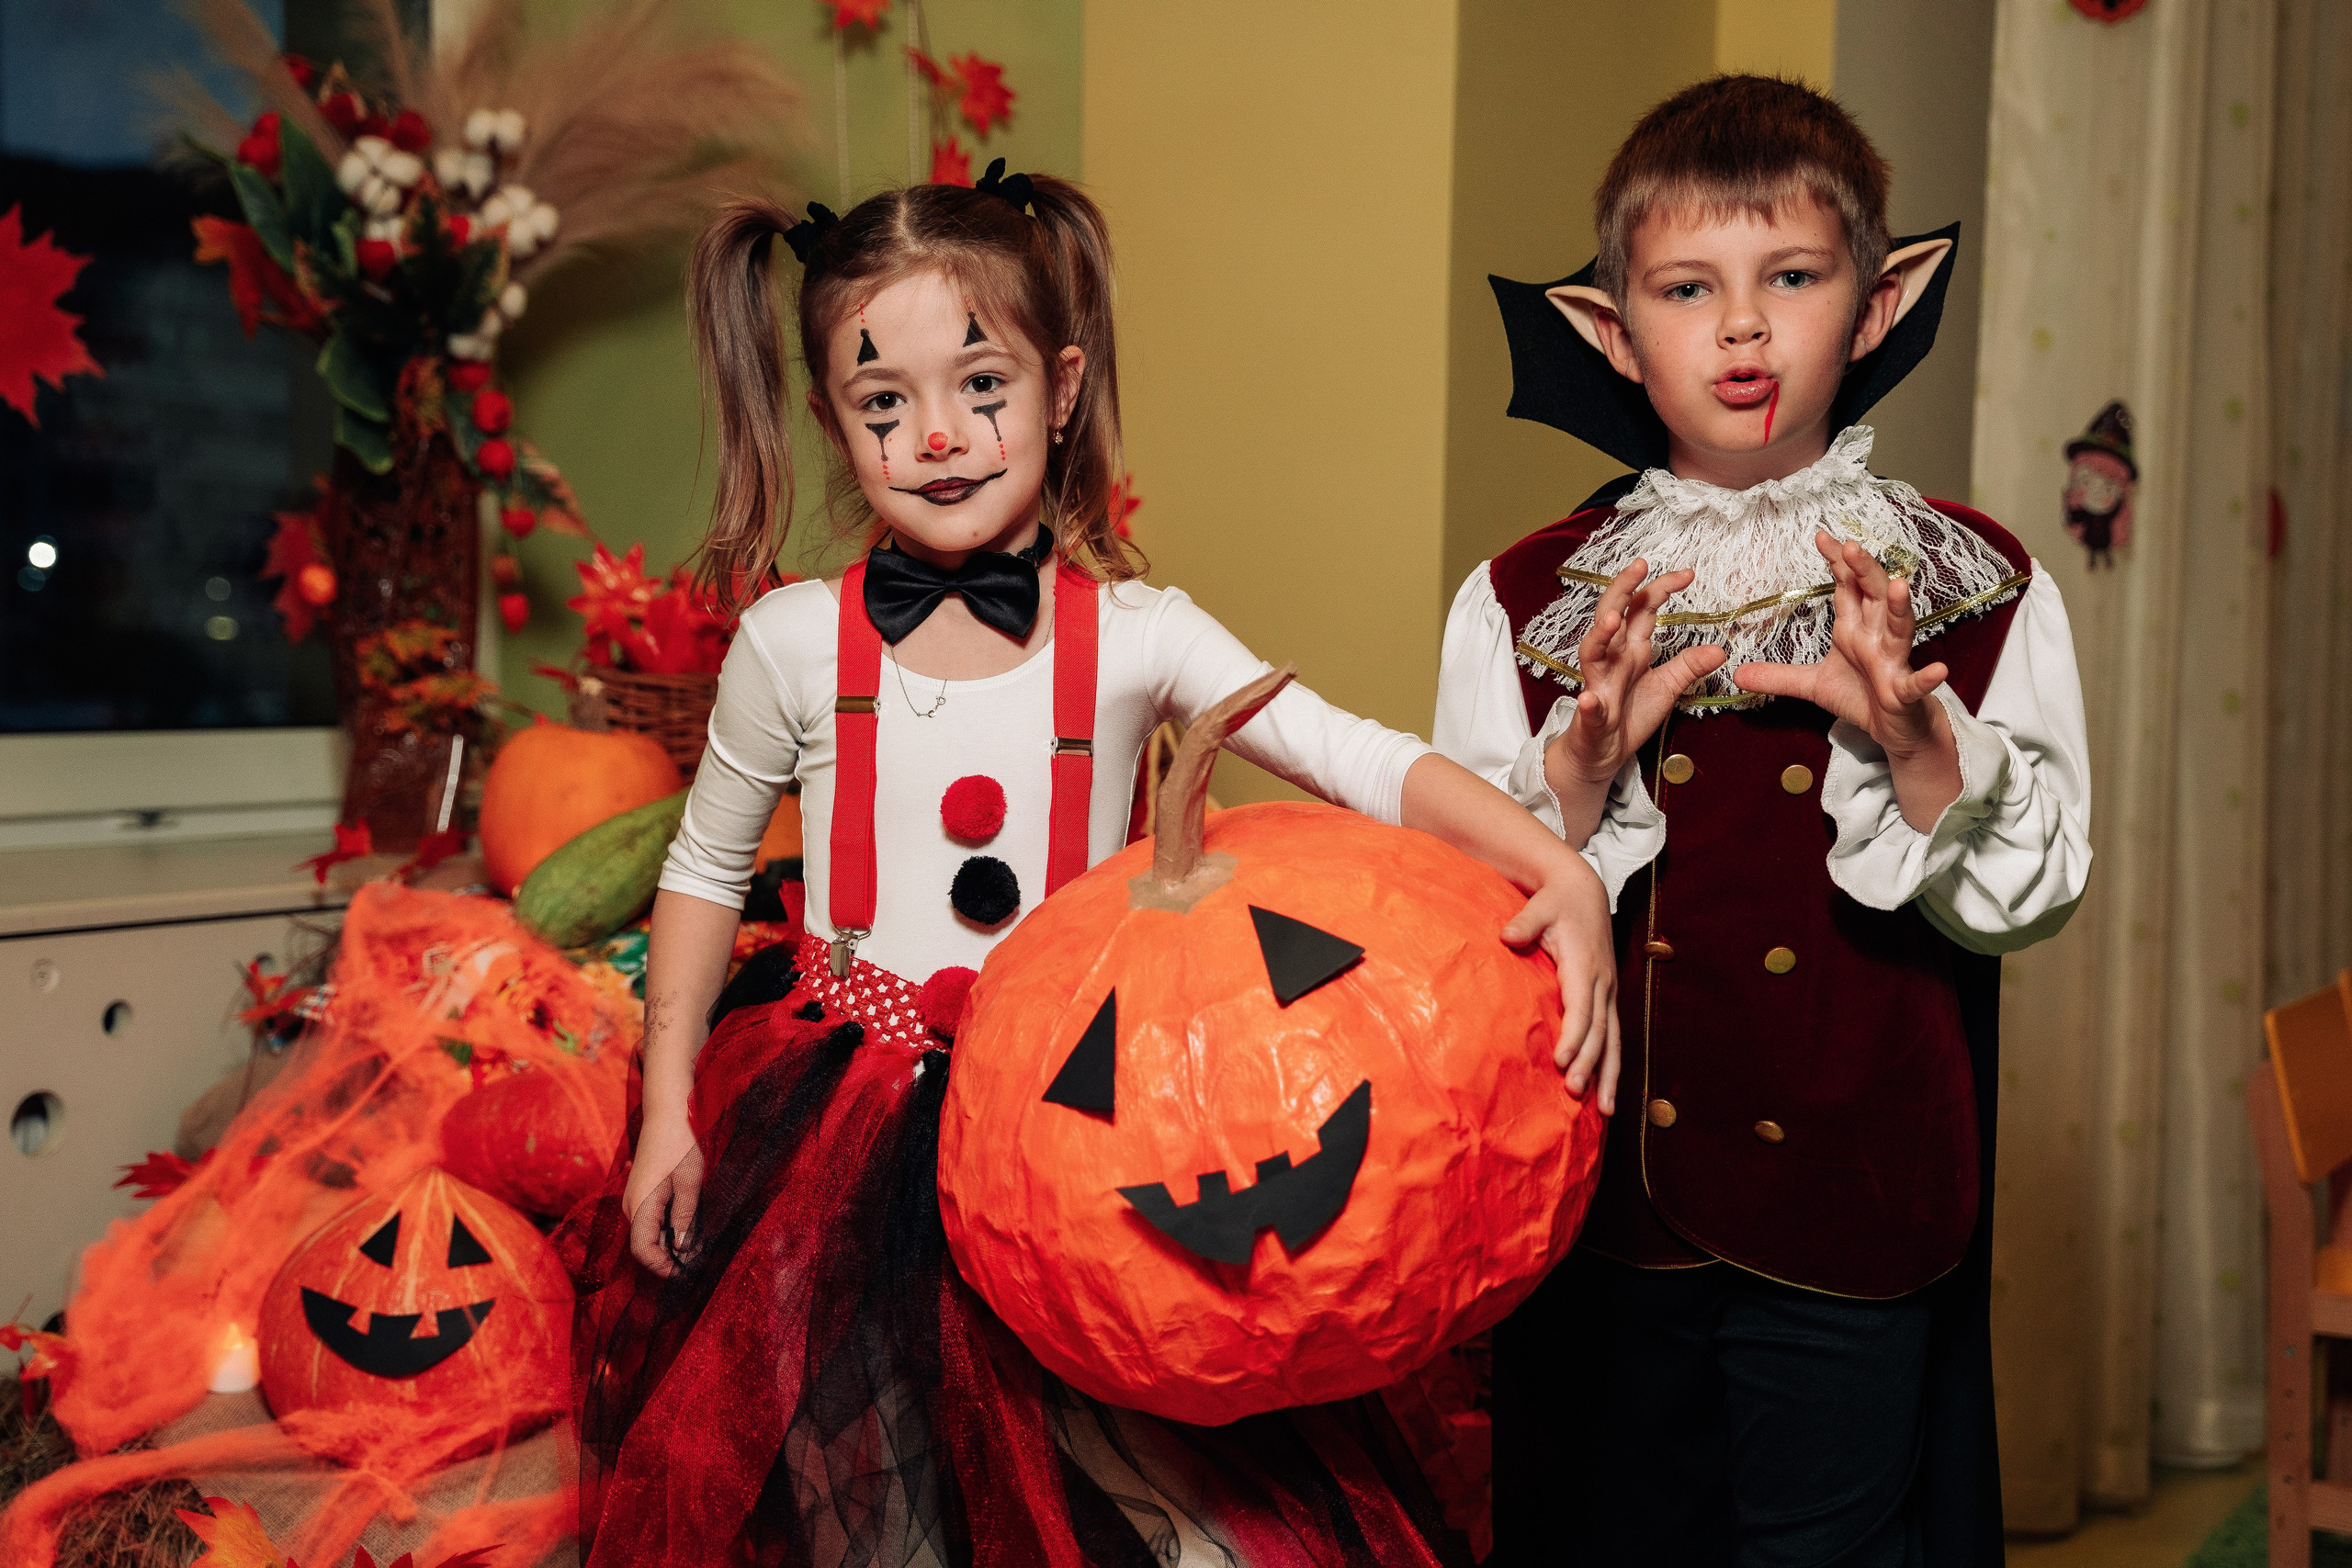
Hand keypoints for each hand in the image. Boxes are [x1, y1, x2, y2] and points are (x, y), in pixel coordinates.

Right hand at [624, 1110, 703, 1278]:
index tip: (686, 1273)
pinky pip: (652, 1220)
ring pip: (650, 1234)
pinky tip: (690, 1226)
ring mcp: (635, 1199)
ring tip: (700, 1244)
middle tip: (700, 1259)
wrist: (667, 1111)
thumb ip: (685, 1216)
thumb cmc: (681, 1142)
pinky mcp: (643, 1193)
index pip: (642, 1250)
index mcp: (640, 1204)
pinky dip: (669, 1228)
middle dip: (671, 1257)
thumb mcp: (690, 1181)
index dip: (662, 1267)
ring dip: (671, 1243)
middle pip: (645, 1245)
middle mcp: (631, 1205)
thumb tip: (682, 1248)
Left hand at [1501, 853, 1619, 1113]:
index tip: (1561, 1060)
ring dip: (1609, 1075)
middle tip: (1574, 1092)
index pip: (1581, 1007)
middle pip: (1599, 1030)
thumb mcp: (1540, 905)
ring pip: (1614, 1039)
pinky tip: (1607, 1092)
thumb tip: (1507, 935)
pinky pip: (1613, 1036)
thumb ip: (1524, 921)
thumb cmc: (1556, 901)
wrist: (1583, 890)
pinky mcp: (1608, 997)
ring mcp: (1608, 991)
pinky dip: (1612, 1065)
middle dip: (1589, 1063)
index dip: (1574, 1036)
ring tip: (1606, 1110)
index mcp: (1584, 964)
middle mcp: (1602, 982)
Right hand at [1557, 559, 1729, 787]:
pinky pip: (1588, 709)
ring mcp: (1598, 685)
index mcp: (1630, 649)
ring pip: (1591, 653)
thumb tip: (1721, 648)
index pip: (1643, 609)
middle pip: (1612, 615)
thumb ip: (1688, 665)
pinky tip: (1590, 699)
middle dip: (1623, 589)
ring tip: (1613, 619)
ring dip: (1599, 635)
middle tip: (1640, 565)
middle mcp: (1611, 659)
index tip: (1688, 574)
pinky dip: (1588, 704)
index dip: (1661, 588)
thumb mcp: (1668, 686)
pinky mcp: (1591, 717)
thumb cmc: (1630, 714)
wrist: (1605, 752)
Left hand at [1733, 533, 1949, 750]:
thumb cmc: (1860, 697)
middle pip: (1873, 596)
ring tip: (1898, 585)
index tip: (1821, 537)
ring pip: (1900, 629)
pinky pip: (1916, 683)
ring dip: (1900, 608)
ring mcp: (1894, 663)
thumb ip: (1779, 676)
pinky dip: (1927, 677)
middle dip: (1864, 571)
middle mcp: (1877, 637)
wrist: (1892, 730)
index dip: (1838, 562)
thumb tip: (1738, 673)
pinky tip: (1937, 670)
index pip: (1847, 587)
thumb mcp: (1813, 685)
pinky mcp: (1905, 693)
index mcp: (1855, 628)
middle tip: (1851, 547)